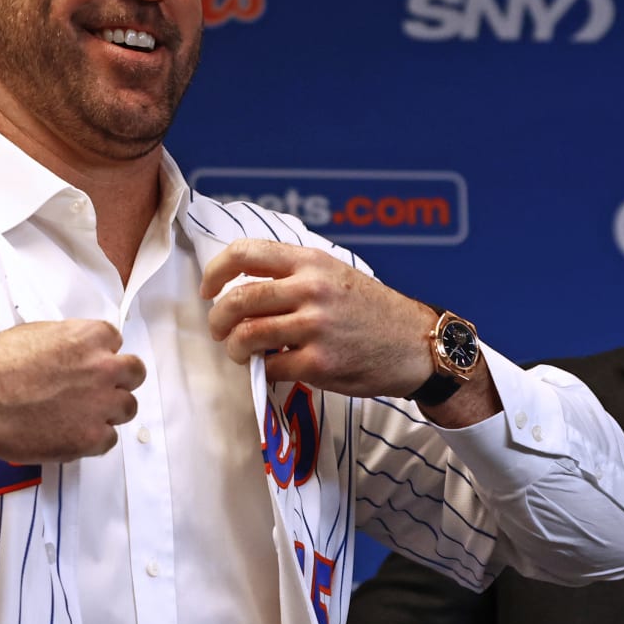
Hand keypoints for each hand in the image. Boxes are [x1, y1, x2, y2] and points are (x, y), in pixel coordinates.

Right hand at [0, 319, 144, 469]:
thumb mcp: (33, 335)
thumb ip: (67, 343)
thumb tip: (75, 354)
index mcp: (89, 336)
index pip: (115, 342)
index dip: (99, 355)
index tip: (84, 365)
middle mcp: (103, 368)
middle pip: (134, 374)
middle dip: (117, 381)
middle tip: (93, 391)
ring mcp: (99, 405)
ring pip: (127, 409)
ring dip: (107, 412)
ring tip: (76, 416)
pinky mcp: (89, 439)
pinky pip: (108, 441)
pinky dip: (91, 440)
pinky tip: (64, 435)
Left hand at [202, 239, 434, 396]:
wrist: (416, 344)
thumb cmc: (372, 310)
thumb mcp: (335, 274)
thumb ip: (293, 274)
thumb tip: (241, 286)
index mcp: (311, 262)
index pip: (245, 253)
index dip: (215, 272)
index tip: (208, 290)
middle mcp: (312, 290)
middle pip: (239, 299)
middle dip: (218, 319)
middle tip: (220, 330)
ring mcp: (315, 327)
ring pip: (247, 335)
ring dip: (235, 348)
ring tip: (242, 352)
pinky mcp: (319, 363)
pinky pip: (270, 367)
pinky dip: (263, 369)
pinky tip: (273, 367)